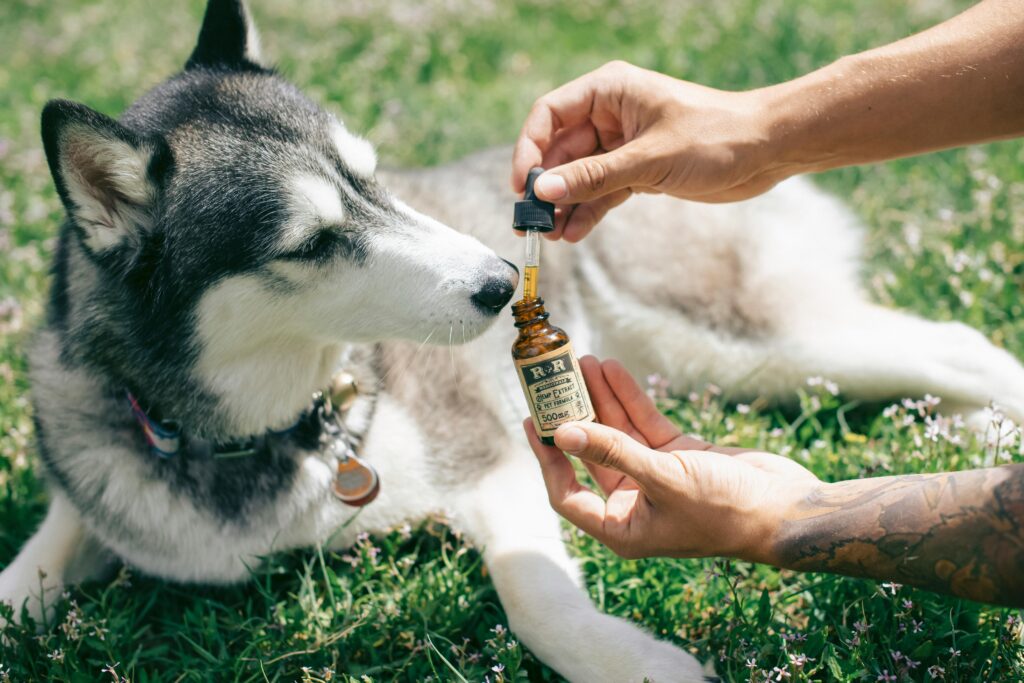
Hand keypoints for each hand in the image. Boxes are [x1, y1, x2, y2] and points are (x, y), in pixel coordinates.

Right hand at [511, 61, 785, 241]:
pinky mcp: (638, 170)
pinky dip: (588, 211)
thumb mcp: (649, 159)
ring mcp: (623, 144)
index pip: (550, 115)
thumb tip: (543, 192)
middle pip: (560, 150)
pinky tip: (574, 234)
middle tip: (530, 222)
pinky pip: (602, 191)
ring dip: (564, 204)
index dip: (530, 150)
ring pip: (579, 175)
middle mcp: (611, 114)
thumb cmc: (716, 136)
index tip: (522, 187)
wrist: (767, 150)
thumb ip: (594, 177)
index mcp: (610, 91)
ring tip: (550, 236)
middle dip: (545, 186)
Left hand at [524, 356, 818, 560]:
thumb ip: (613, 452)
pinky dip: (629, 398)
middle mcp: (634, 504)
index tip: (534, 422)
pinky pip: (644, 423)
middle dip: (574, 417)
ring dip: (600, 399)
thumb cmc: (725, 510)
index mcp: (623, 528)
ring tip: (583, 361)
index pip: (567, 494)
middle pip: (590, 455)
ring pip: (617, 433)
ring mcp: (656, 478)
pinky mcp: (679, 456)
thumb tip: (564, 432)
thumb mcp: (664, 479)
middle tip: (554, 382)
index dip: (547, 459)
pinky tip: (613, 370)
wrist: (786, 508)